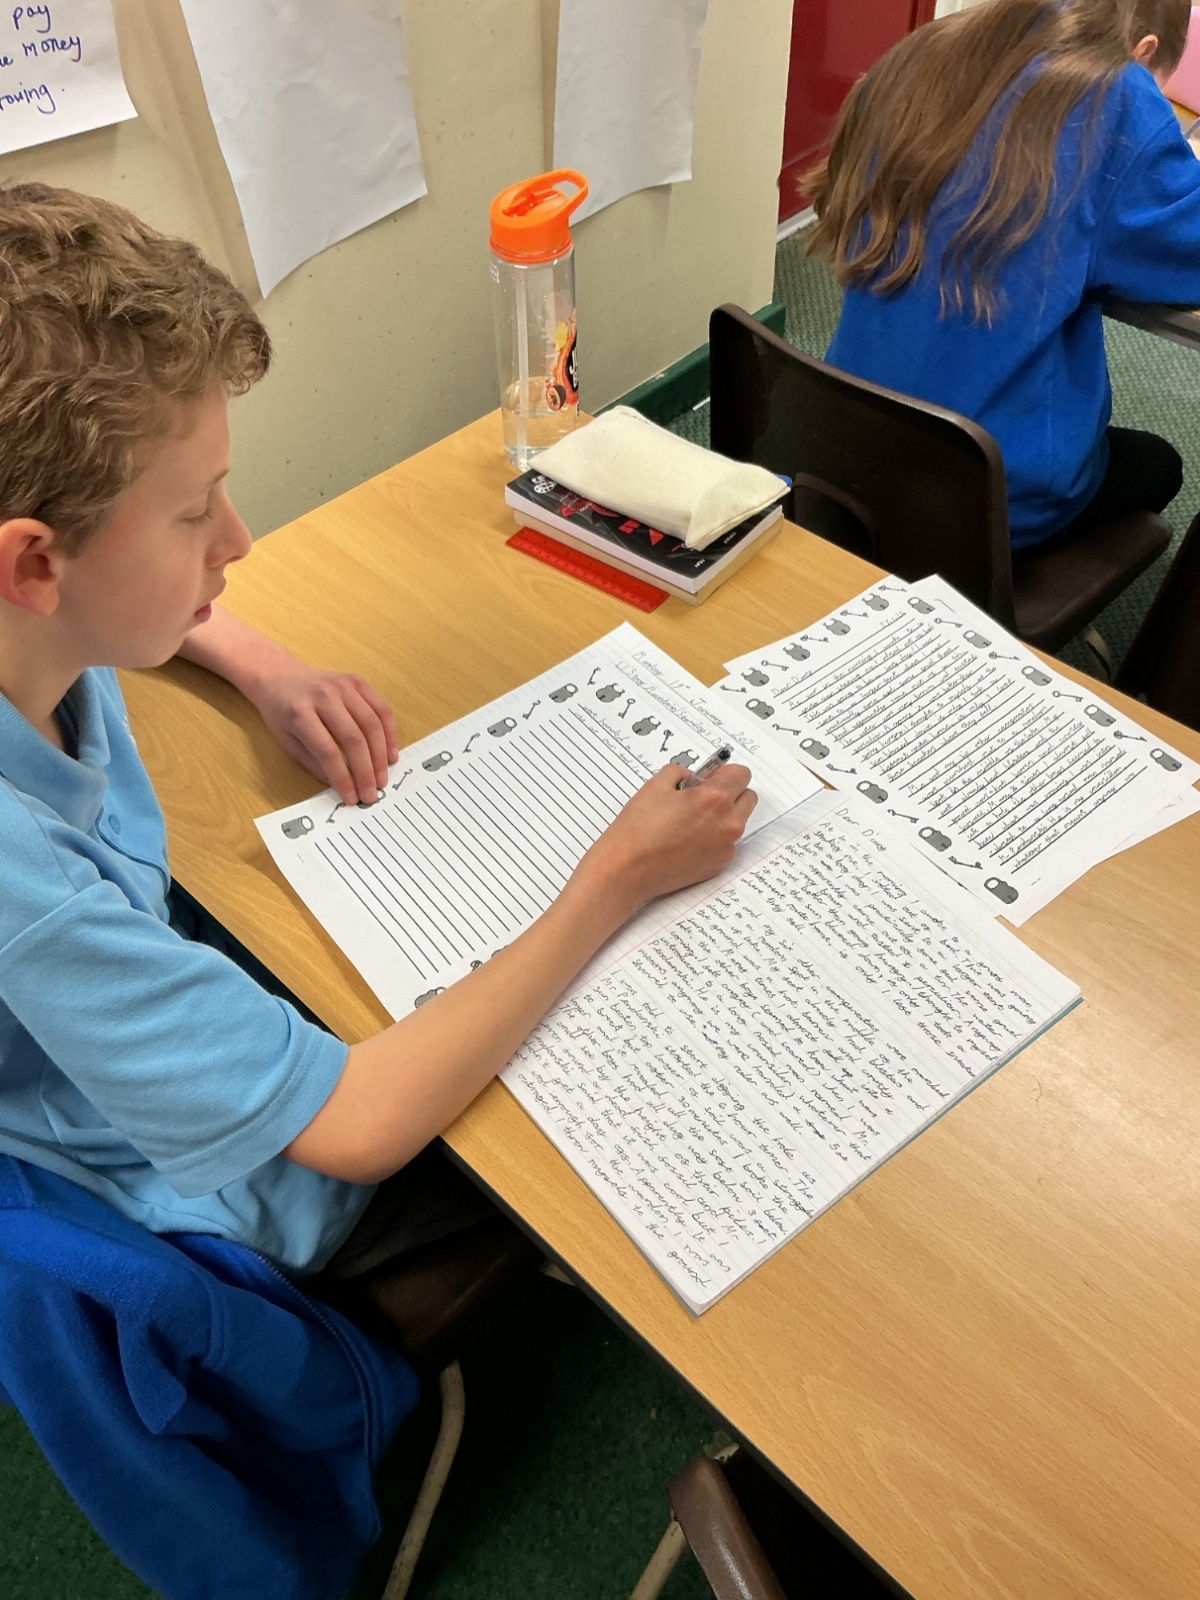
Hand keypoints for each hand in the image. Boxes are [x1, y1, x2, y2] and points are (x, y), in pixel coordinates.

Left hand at [247, 656, 398, 804]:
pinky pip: (381, 709)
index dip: (343, 778)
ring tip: (382, 779)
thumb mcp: (286, 741)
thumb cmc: (281, 711)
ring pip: (372, 724)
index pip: (327, 751)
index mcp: (300, 713)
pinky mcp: (358, 682)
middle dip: (366, 771)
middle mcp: (324, 696)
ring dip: (380, 756)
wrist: (280, 675)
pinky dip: (389, 734)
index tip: (351, 798)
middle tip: (372, 794)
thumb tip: (340, 785)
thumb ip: (313, 763)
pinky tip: (389, 754)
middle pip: (353, 738)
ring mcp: (344, 686)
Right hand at [574, 762, 755, 913]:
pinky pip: (726, 843)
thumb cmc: (638, 829)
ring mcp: (726, 847)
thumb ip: (681, 772)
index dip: (724, 772)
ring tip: (690, 820)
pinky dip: (714, 838)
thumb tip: (693, 777)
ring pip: (738, 822)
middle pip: (748, 797)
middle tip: (702, 797)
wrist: (627, 869)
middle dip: (730, 793)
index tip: (710, 777)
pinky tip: (687, 840)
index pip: (742, 774)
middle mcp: (728, 823)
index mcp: (715, 798)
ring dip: (724, 816)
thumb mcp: (656, 785)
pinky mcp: (719, 864)